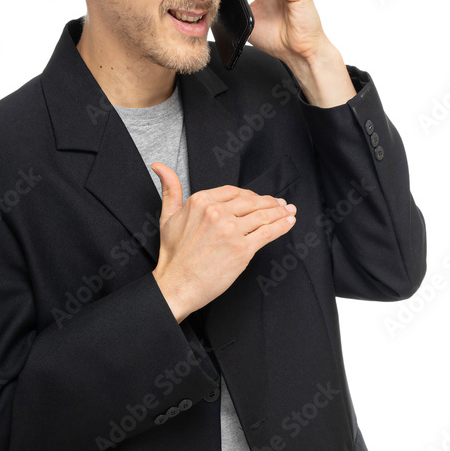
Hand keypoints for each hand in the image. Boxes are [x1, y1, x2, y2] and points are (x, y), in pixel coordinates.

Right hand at [149, 161, 296, 321]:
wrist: (177, 284)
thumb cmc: (173, 256)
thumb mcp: (167, 216)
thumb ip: (170, 189)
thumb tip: (160, 166)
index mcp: (201, 201)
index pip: (235, 191)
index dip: (250, 195)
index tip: (258, 198)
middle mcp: (217, 212)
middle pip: (252, 202)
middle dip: (269, 202)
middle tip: (280, 204)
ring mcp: (231, 230)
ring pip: (263, 216)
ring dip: (280, 212)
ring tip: (288, 210)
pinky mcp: (243, 249)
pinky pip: (268, 232)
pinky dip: (282, 226)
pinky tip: (289, 222)